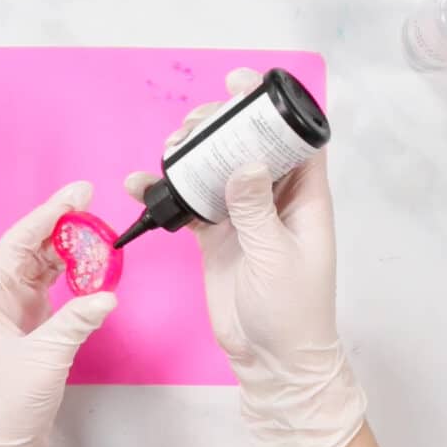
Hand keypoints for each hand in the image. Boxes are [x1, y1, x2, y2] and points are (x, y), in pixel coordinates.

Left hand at [0, 181, 116, 446]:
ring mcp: (9, 309)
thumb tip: (108, 295)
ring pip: (38, 265)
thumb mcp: (46, 359)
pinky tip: (90, 265)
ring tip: (97, 233)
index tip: (77, 194)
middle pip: (27, 249)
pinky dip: (69, 275)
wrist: (1, 443)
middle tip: (93, 205)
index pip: (18, 244)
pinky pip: (47, 286)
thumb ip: (77, 321)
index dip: (48, 215)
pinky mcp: (25, 323)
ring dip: (67, 250)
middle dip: (60, 226)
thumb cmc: (10, 404)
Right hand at [124, 68, 365, 446]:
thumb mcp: (277, 257)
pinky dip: (167, 193)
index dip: (273, 109)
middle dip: (221, 127)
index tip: (242, 86)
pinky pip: (189, 205)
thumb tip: (242, 163)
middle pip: (247, 147)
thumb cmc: (293, 312)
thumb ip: (257, 209)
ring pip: (215, 170)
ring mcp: (241, 217)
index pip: (295, 140)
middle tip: (194, 124)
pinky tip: (142, 184)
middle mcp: (273, 201)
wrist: (271, 360)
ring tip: (169, 149)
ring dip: (192, 155)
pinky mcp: (215, 237)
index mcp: (304, 199)